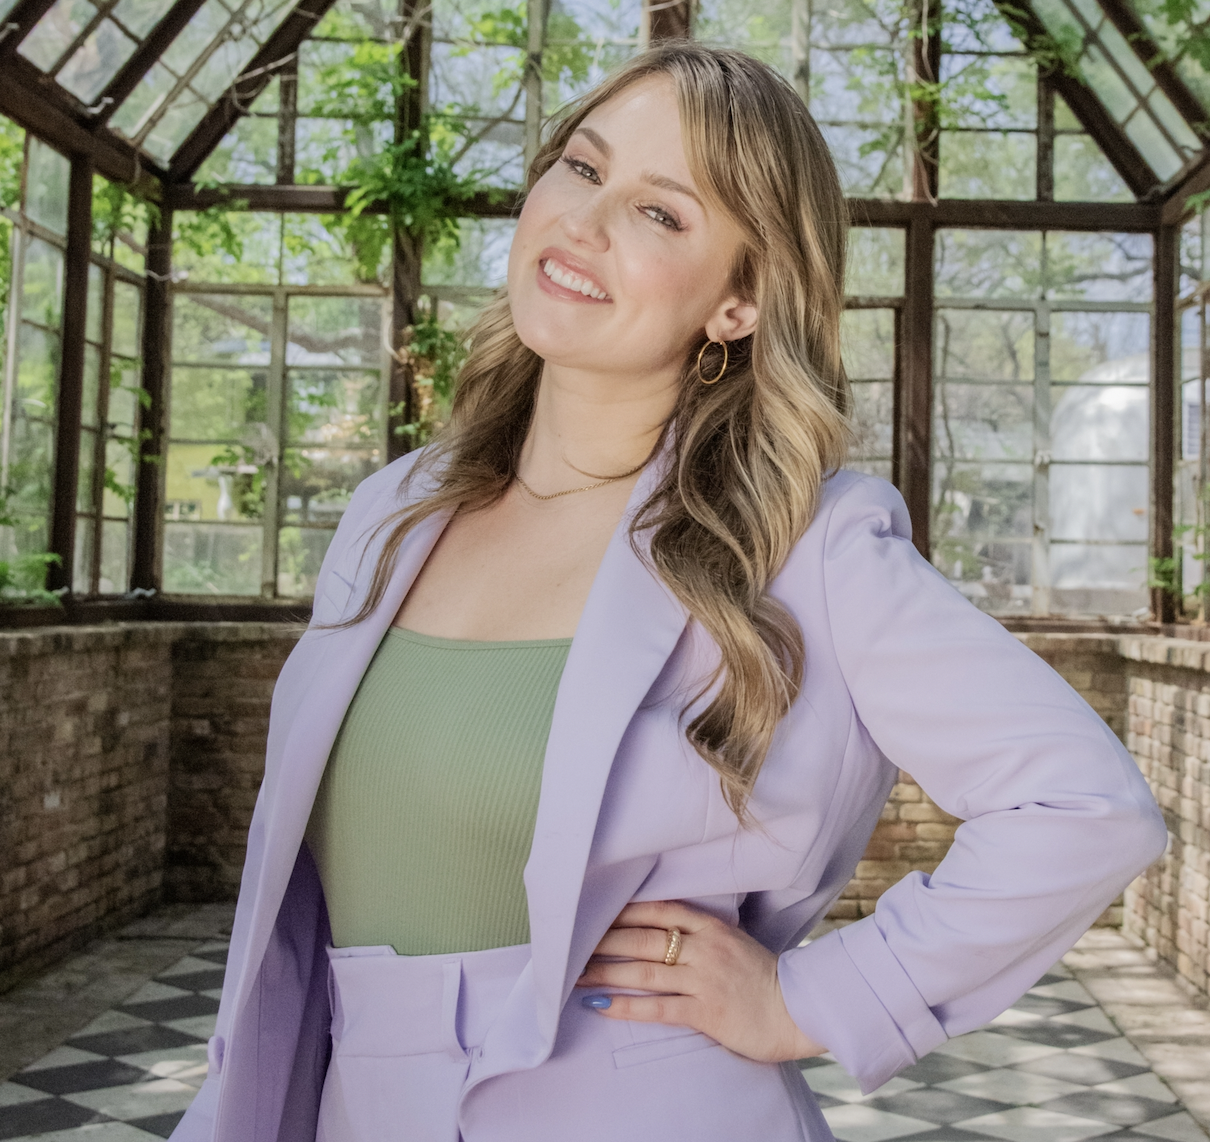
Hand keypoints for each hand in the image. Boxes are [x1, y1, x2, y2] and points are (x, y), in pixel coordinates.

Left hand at [574, 899, 826, 1063]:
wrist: (798, 1010)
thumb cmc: (764, 977)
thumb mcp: (735, 942)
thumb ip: (702, 933)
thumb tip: (663, 929)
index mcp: (713, 928)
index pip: (661, 910)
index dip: (626, 911)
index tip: (596, 910)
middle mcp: (705, 949)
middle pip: (644, 939)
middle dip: (605, 941)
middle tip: (572, 943)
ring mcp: (704, 980)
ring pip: (645, 972)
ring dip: (606, 972)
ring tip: (575, 975)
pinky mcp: (705, 1012)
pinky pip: (658, 1007)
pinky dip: (626, 1006)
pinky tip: (601, 1004)